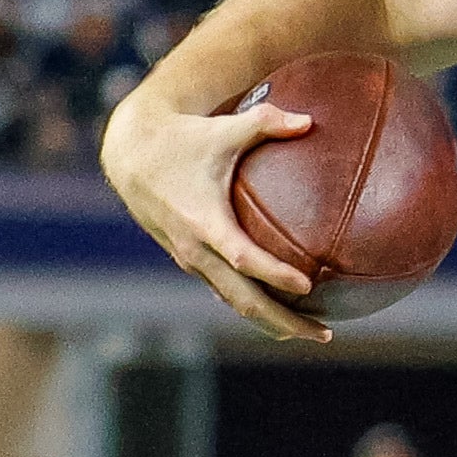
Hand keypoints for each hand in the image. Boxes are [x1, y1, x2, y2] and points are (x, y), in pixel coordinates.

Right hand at [103, 94, 330, 344]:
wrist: (131, 156)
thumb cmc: (182, 139)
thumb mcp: (224, 128)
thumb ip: (266, 123)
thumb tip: (310, 121)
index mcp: (204, 221)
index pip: (243, 258)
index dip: (274, 274)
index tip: (308, 287)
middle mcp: (195, 249)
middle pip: (243, 299)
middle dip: (283, 321)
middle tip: (325, 336)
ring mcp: (191, 260)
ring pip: (234, 303)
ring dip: (271, 322)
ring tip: (313, 332)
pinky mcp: (190, 261)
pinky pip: (225, 292)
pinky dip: (253, 306)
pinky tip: (282, 314)